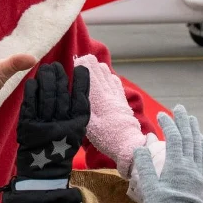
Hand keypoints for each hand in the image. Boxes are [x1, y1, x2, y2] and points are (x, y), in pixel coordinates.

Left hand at [2, 63, 88, 202]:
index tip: (81, 69)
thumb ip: (77, 112)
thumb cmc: (61, 150)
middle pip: (62, 93)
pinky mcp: (28, 126)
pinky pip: (30, 103)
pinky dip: (32, 90)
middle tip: (57, 66)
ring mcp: (45, 124)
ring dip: (47, 78)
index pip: (81, 98)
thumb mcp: (76, 133)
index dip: (81, 82)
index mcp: (77, 125)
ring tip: (47, 68)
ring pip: (47, 95)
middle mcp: (62, 123)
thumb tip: (78, 90)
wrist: (44, 173)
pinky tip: (33, 80)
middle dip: (60, 76)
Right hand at [77, 53, 147, 175]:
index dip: (85, 67)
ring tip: (95, 65)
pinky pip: (117, 85)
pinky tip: (109, 77)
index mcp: (100, 98)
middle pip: (101, 73)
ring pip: (110, 77)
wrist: (127, 144)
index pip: (92, 76)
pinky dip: (111, 78)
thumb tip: (75, 93)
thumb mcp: (89, 123)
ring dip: (101, 70)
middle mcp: (110, 94)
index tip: (78, 60)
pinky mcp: (123, 103)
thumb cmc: (106, 137)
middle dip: (92, 65)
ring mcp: (118, 97)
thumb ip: (83, 106)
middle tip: (84, 58)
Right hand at [131, 106, 202, 202]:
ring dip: (194, 129)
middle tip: (178, 108)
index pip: (174, 138)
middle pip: (188, 137)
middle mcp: (189, 165)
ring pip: (198, 144)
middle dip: (183, 121)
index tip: (161, 115)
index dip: (168, 124)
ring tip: (190, 118)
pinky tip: (199, 138)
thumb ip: (144, 165)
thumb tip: (142, 145)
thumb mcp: (149, 188)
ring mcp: (196, 171)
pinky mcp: (200, 177)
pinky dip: (201, 143)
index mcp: (176, 166)